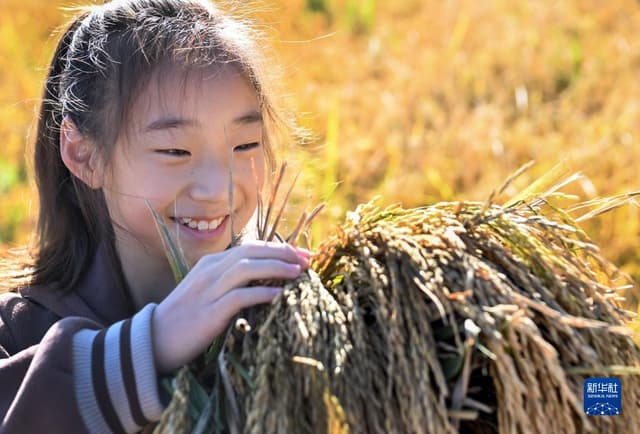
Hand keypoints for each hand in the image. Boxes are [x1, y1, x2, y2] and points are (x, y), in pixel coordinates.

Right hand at [152, 241, 309, 373]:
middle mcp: (210, 271)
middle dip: (283, 253)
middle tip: (307, 260)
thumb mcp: (207, 291)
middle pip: (251, 252)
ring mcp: (208, 291)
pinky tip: (279, 296)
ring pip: (246, 269)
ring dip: (275, 268)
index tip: (301, 254)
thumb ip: (231, 281)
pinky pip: (239, 297)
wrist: (154, 341)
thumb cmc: (185, 318)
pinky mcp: (209, 313)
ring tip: (298, 273)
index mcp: (211, 263)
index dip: (278, 248)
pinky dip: (261, 294)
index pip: (250, 248)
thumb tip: (266, 281)